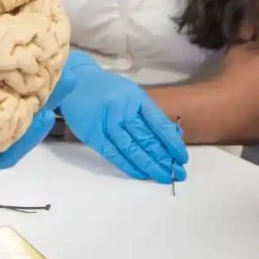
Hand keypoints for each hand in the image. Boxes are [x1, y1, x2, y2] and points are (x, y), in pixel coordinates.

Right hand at [57, 50, 187, 183]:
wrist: (75, 81)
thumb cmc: (108, 89)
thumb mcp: (132, 93)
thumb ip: (149, 113)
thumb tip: (171, 136)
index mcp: (137, 99)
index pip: (160, 124)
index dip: (173, 143)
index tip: (183, 157)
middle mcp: (123, 111)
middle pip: (147, 140)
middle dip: (165, 159)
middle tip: (178, 173)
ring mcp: (107, 124)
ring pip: (132, 150)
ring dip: (150, 166)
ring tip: (163, 177)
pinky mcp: (94, 135)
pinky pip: (114, 154)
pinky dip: (129, 166)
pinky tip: (141, 174)